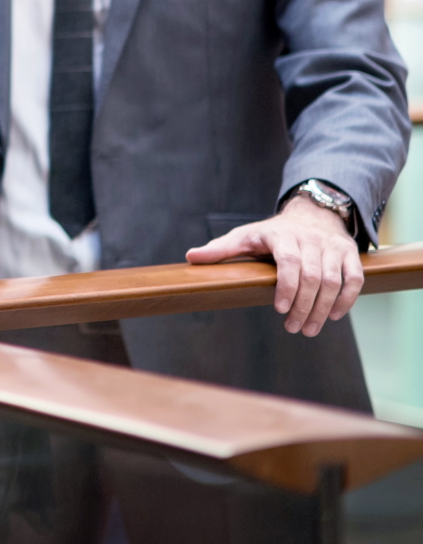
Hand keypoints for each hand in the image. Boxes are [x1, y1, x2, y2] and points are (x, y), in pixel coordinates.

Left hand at [186, 195, 362, 335]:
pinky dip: (347, 299)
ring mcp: (332, 246)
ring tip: (309, 329)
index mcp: (282, 235)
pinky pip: (354, 278)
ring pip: (333, 281)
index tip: (279, 309)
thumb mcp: (245, 236)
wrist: (312, 214)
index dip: (287, 287)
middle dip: (304, 306)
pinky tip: (335, 316)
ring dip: (323, 309)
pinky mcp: (349, 253)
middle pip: (312, 277)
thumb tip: (190, 258)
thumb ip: (221, 249)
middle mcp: (311, 239)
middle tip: (293, 329)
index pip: (289, 262)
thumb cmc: (272, 233)